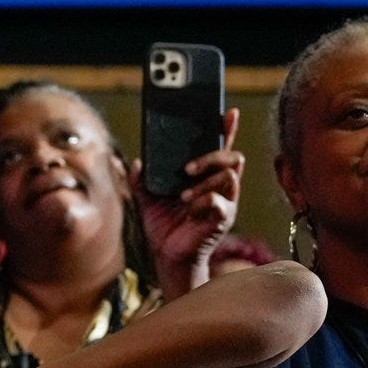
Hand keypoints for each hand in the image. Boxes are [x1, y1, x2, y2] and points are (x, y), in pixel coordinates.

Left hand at [136, 107, 242, 297]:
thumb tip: (135, 162)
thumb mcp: (147, 199)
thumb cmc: (163, 227)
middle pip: (232, 157)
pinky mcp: (222, 219)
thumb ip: (142, 180)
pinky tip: (189, 211)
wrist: (166, 255)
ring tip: (183, 196)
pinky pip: (219, 201)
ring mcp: (225, 202)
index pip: (221, 148)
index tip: (228, 112)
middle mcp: (220, 187)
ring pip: (229, 176)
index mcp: (204, 177)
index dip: (226, 129)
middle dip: (211, 157)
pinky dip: (202, 201)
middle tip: (186, 169)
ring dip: (204, 182)